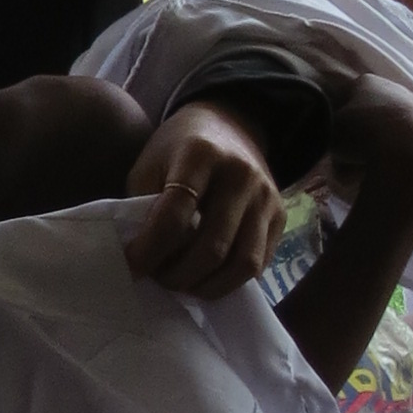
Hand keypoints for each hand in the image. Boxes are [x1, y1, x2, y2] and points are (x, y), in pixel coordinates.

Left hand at [123, 100, 285, 298]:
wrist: (228, 126)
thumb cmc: (178, 150)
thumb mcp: (149, 166)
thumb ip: (143, 209)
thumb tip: (141, 262)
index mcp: (201, 155)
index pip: (175, 216)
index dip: (149, 250)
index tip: (131, 266)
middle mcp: (241, 175)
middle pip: (212, 247)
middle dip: (178, 276)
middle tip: (157, 278)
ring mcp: (266, 197)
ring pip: (243, 264)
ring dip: (208, 286)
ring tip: (183, 283)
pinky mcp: (281, 216)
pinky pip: (259, 264)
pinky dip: (230, 281)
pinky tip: (207, 276)